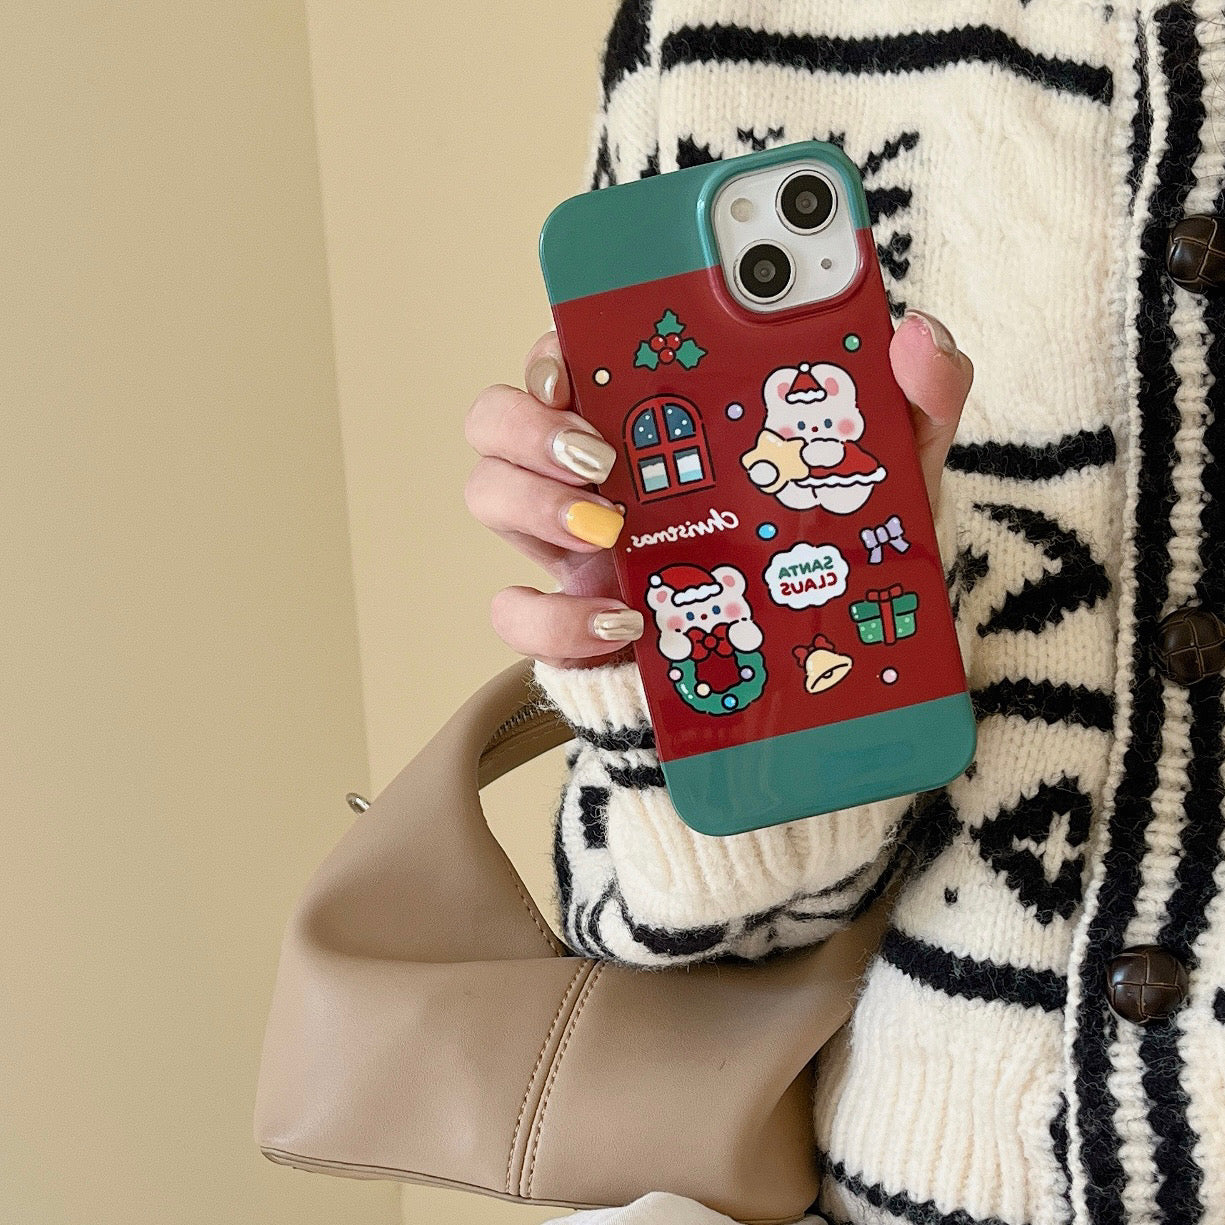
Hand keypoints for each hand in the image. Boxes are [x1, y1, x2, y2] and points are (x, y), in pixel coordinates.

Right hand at [463, 311, 972, 669]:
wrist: (821, 691)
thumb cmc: (837, 565)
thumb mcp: (890, 482)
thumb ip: (914, 403)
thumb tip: (915, 332)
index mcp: (657, 425)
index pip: (577, 355)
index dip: (556, 341)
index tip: (580, 345)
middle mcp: (600, 477)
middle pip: (501, 416)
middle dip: (525, 419)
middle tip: (599, 447)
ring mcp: (577, 552)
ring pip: (488, 494)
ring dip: (528, 500)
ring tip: (607, 525)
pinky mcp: (576, 629)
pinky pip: (515, 615)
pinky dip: (553, 618)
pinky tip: (625, 620)